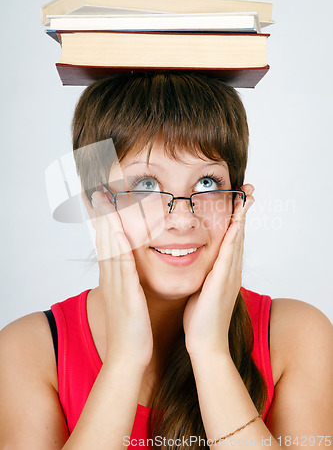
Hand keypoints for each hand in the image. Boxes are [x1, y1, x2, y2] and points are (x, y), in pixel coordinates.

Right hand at [91, 191, 153, 367]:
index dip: (105, 222)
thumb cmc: (132, 328)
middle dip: (102, 216)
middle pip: (105, 241)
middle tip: (99, 193)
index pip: (108, 243)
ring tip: (105, 203)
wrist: (128, 355)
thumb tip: (132, 269)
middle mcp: (111, 278)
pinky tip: (120, 232)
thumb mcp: (128, 299)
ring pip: (111, 248)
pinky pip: (122, 266)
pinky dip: (119, 247)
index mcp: (114, 278)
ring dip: (108, 224)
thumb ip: (129, 281)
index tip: (105, 202)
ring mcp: (116, 285)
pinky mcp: (125, 294)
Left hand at [182, 184, 254, 358]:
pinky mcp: (223, 281)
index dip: (235, 218)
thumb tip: (190, 261)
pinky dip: (233, 236)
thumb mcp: (201, 289)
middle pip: (239, 234)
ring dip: (241, 217)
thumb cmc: (200, 318)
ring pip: (237, 239)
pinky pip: (229, 253)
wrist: (205, 343)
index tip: (237, 199)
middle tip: (249, 190)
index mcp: (225, 271)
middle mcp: (231, 270)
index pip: (232, 238)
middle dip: (243, 211)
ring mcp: (229, 275)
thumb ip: (202, 274)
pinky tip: (235, 222)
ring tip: (246, 197)